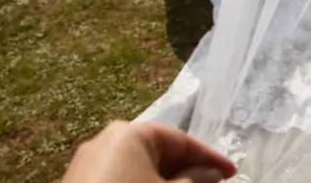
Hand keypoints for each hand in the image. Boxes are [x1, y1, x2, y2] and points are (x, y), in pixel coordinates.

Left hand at [62, 121, 236, 182]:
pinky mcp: (78, 182)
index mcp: (130, 133)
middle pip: (159, 152)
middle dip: (187, 170)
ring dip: (166, 180)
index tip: (232, 173)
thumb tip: (212, 173)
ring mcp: (88, 163)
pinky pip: (120, 178)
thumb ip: (194, 181)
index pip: (180, 140)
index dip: (210, 158)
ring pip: (139, 167)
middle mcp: (106, 140)